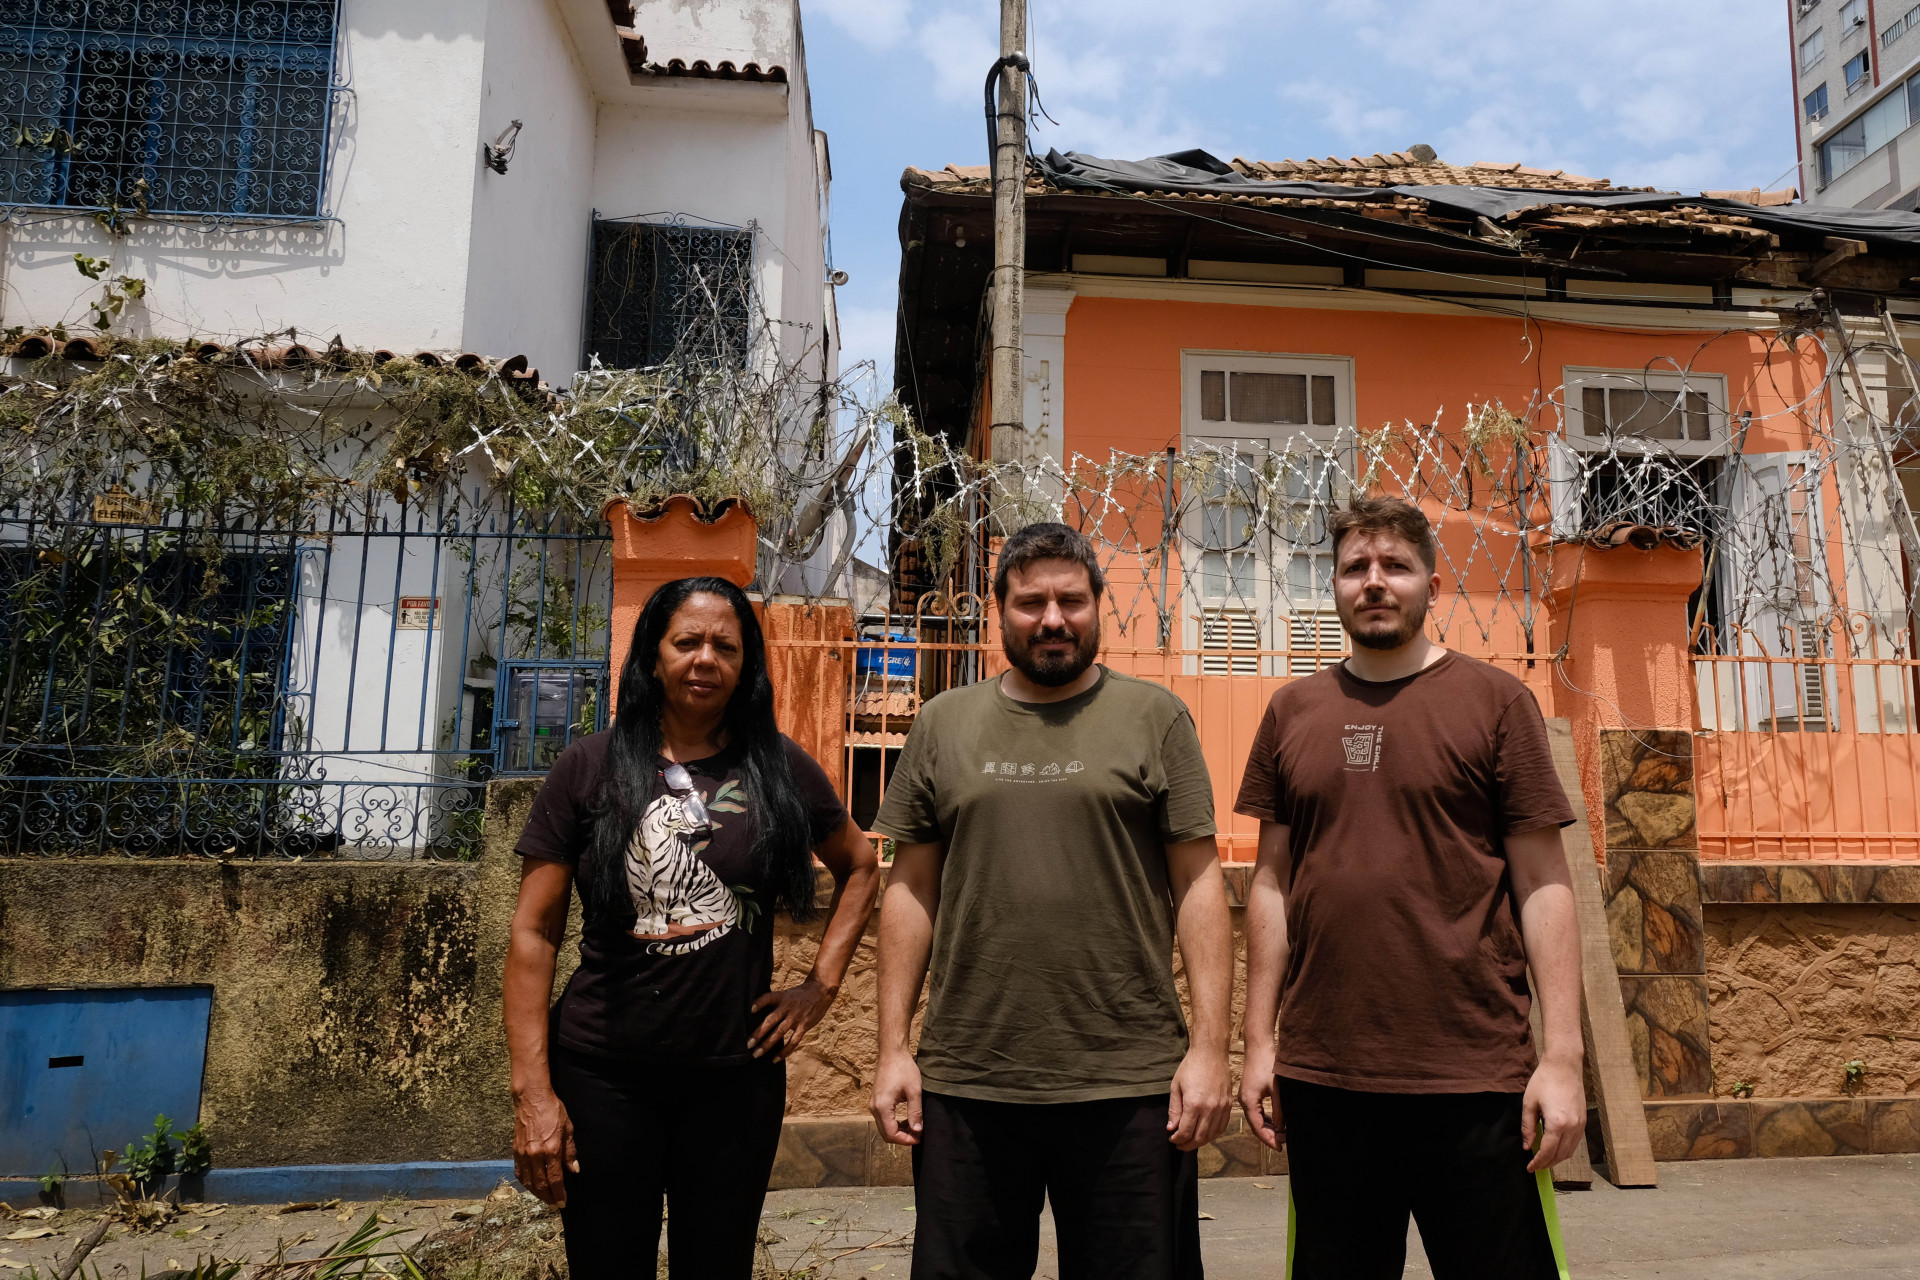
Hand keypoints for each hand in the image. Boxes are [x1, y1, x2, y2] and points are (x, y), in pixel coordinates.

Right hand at [512, 1086, 577, 1206]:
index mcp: (551, 1150)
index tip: (562, 1202)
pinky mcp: (515, 1151)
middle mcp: (535, 1155)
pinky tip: (531, 1186)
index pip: (555, 1179)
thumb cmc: (552, 1111)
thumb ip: (570, 1152)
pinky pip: (519, 1172)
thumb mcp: (568, 1129)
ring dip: (536, 1193)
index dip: (559, 1194)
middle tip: (554, 1205)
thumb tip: (574, 1170)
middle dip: (548, 1198)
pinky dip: (525, 1183)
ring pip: (528, 1182)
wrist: (531, 1099)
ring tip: (545, 1198)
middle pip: (540, 1184)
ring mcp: (523, 1154)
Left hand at [749, 978, 834, 1059]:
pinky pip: (793, 1041)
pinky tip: (775, 1059)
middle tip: (748, 1044)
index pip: (768, 998)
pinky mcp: (804, 1026)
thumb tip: (756, 1015)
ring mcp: (796, 1017)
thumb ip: (775, 1003)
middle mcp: (788, 1007)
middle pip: (771, 1021)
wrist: (821, 992)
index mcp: (782, 997)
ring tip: (756, 1054)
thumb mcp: (786, 994)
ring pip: (779, 1033)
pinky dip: (784, 1051)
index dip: (760, 1003)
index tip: (751, 1010)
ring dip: (767, 1044)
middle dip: (758, 1033)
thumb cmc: (799, 995)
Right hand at [870, 1050, 923, 1145]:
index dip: (906, 1140)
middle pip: (886, 1134)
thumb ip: (915, 1112)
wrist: (892, 1053)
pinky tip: (905, 1119)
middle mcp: (874, 1108)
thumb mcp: (914, 1091)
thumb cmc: (904, 1069)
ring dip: (898, 1131)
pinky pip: (883, 1119)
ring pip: (883, 1127)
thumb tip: (918, 1130)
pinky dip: (893, 1123)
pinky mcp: (875, 1100)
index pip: (891, 1134)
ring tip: (914, 1127)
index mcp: (883, 1107)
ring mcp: (873, 1104)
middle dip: (902, 1138)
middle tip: (918, 1134)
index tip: (919, 1137)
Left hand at [1167, 1046, 1232, 1151]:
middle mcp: (1210, 1108)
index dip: (1178, 1139)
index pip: (1186, 1131)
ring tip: (1190, 1141)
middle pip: (1199, 1137)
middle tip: (1179, 1145)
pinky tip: (1205, 1134)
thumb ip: (1174, 1110)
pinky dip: (1213, 1134)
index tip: (1172, 1139)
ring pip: (1212, 1135)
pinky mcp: (1229, 1105)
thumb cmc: (1190, 1067)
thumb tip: (1171, 1128)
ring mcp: (1221, 1107)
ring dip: (1200, 1142)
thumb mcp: (1176, 1087)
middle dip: (1187, 1144)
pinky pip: (1222, 1126)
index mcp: (1194, 1103)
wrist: (1211, 1053)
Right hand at [1241, 1037, 1284, 1150]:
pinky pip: (1257, 1111)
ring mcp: (1246, 1097)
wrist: (1258, 1046)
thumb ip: (1278, 1110)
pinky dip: (1266, 1119)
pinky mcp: (1250, 1093)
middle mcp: (1245, 1101)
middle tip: (1283, 1143)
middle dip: (1269, 1135)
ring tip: (1282, 1135)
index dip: (1268, 1139)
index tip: (1279, 1148)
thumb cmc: (1267, 1065)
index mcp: (1249, 1102)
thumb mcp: (1276, 1089)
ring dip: (1268, 1128)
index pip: (1258, 1127)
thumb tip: (1281, 1128)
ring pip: (1256, 1119)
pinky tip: (1276, 1123)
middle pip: (1256, 1125)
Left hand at [1522, 1052, 1585, 1172]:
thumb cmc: (1544, 1081)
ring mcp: (1580, 1124)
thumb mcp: (1529, 1103)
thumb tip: (1527, 1146)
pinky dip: (1565, 1150)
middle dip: (1547, 1164)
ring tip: (1544, 1159)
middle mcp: (1572, 1127)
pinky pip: (1575, 1143)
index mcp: (1557, 1123)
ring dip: (1557, 1159)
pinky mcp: (1583, 1121)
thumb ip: (1527, 1127)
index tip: (1530, 1168)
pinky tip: (1555, 1148)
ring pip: (1570, 1151)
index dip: (1538, 1162)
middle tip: (1535, 1166)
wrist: (1564, 1066)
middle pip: (1560, 1155)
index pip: (1548, 1152)